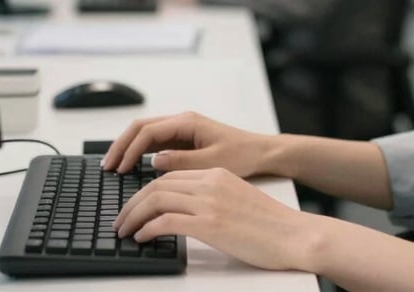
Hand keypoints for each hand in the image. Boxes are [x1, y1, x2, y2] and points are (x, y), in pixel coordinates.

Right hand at [101, 111, 273, 176]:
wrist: (260, 153)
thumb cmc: (241, 155)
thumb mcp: (211, 162)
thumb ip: (181, 161)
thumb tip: (153, 160)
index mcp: (188, 122)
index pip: (148, 131)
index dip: (130, 149)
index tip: (119, 169)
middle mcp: (182, 121)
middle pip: (141, 127)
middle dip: (122, 144)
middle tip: (106, 166)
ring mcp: (182, 130)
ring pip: (146, 133)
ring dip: (128, 147)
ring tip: (113, 166)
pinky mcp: (183, 140)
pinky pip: (155, 142)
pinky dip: (139, 151)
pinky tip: (131, 166)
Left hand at [114, 168, 315, 271]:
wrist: (293, 234)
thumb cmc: (269, 225)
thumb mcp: (236, 201)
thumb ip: (211, 199)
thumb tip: (184, 213)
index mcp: (217, 174)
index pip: (170, 176)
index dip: (145, 191)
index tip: (133, 206)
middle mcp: (211, 182)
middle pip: (158, 184)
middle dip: (132, 203)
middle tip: (119, 221)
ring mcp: (210, 202)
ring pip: (157, 199)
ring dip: (133, 216)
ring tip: (124, 231)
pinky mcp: (210, 223)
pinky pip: (166, 221)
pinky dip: (148, 228)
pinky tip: (142, 238)